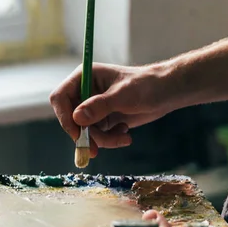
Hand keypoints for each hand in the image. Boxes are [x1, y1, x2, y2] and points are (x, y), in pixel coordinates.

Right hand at [49, 62, 174, 156]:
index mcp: (84, 77)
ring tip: (124, 136)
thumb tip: (77, 118)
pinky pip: (97, 136)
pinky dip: (110, 140)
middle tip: (96, 150)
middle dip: (85, 135)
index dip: (65, 117)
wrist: (167, 93)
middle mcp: (85, 92)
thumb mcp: (123, 95)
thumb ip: (100, 106)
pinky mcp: (103, 120)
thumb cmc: (147, 86)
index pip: (60, 98)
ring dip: (103, 139)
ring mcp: (93, 107)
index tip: (77, 135)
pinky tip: (125, 133)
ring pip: (85, 132)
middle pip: (70, 119)